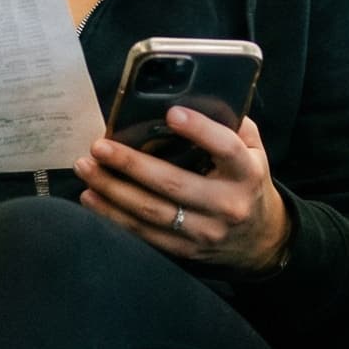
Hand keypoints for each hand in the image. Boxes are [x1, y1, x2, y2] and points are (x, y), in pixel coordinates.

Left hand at [75, 108, 291, 274]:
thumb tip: (195, 97)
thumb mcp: (255, 153)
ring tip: (86, 169)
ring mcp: (205, 232)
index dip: (199, 130)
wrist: (262, 242)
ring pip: (151, 212)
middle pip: (173, 184)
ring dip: (112, 191)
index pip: (225, 148)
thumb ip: (234, 126)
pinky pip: (144, 235)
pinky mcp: (186, 251)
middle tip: (98, 146)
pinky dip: (114, 217)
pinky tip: (92, 198)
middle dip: (130, 164)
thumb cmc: (248, 184)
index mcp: (247, 173)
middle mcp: (227, 204)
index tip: (170, 113)